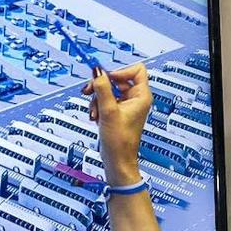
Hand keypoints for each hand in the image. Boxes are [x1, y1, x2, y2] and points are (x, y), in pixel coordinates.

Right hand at [81, 61, 150, 183]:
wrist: (117, 160)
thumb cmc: (120, 141)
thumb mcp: (108, 110)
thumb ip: (102, 88)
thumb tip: (97, 71)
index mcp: (141, 96)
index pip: (136, 70)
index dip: (119, 72)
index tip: (105, 78)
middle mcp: (135, 99)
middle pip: (117, 80)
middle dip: (101, 87)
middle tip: (88, 91)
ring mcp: (126, 106)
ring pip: (108, 90)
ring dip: (97, 99)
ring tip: (94, 112)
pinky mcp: (116, 112)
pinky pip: (105, 100)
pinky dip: (98, 106)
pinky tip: (96, 117)